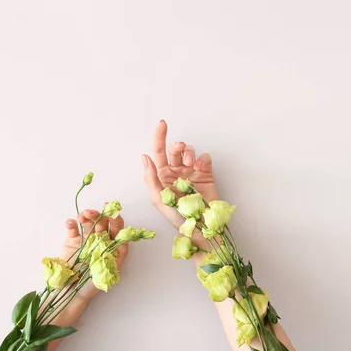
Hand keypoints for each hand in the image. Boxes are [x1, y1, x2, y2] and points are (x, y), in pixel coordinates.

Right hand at [58, 209, 127, 301]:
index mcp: (112, 248)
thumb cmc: (91, 286)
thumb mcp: (108, 273)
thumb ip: (115, 257)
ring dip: (87, 215)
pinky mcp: (72, 242)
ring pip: (89, 222)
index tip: (112, 210)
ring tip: (82, 216)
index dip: (116, 218)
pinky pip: (73, 229)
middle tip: (91, 213)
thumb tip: (123, 240)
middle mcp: (101, 242)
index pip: (117, 230)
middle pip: (103, 223)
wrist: (70, 294)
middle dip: (99, 215)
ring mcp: (86, 241)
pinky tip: (70, 223)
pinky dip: (71, 223)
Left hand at [142, 120, 219, 243]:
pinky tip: (201, 167)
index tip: (162, 123)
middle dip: (176, 145)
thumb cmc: (178, 218)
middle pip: (174, 149)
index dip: (159, 136)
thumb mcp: (158, 199)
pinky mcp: (206, 174)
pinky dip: (202, 158)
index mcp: (162, 176)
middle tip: (179, 149)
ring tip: (191, 165)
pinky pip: (204, 157)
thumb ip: (150, 177)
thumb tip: (145, 156)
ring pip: (189, 151)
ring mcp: (191, 172)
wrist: (201, 227)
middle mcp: (176, 172)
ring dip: (189, 153)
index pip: (158, 152)